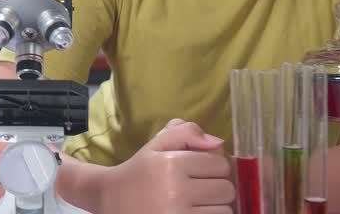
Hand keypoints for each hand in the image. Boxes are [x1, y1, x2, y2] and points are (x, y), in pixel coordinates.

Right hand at [96, 119, 234, 213]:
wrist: (113, 199)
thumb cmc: (140, 171)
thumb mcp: (156, 144)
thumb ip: (186, 133)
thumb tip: (218, 143)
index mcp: (171, 164)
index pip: (220, 163)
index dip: (214, 165)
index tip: (200, 169)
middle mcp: (177, 191)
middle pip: (227, 188)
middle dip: (217, 186)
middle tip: (200, 187)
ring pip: (225, 210)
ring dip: (216, 206)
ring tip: (197, 202)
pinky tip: (196, 211)